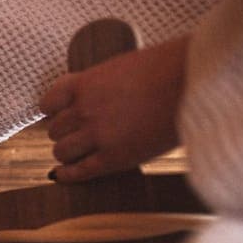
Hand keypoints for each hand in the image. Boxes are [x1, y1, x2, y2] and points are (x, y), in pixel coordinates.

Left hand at [39, 36, 188, 182]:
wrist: (194, 83)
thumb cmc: (167, 68)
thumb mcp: (120, 66)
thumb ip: (94, 83)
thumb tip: (73, 95)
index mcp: (85, 85)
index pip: (48, 103)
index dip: (53, 110)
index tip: (58, 113)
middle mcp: (85, 111)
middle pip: (55, 130)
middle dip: (64, 131)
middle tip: (76, 132)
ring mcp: (98, 136)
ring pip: (61, 152)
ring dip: (67, 152)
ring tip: (77, 151)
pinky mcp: (114, 159)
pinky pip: (78, 172)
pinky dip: (66, 175)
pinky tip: (61, 176)